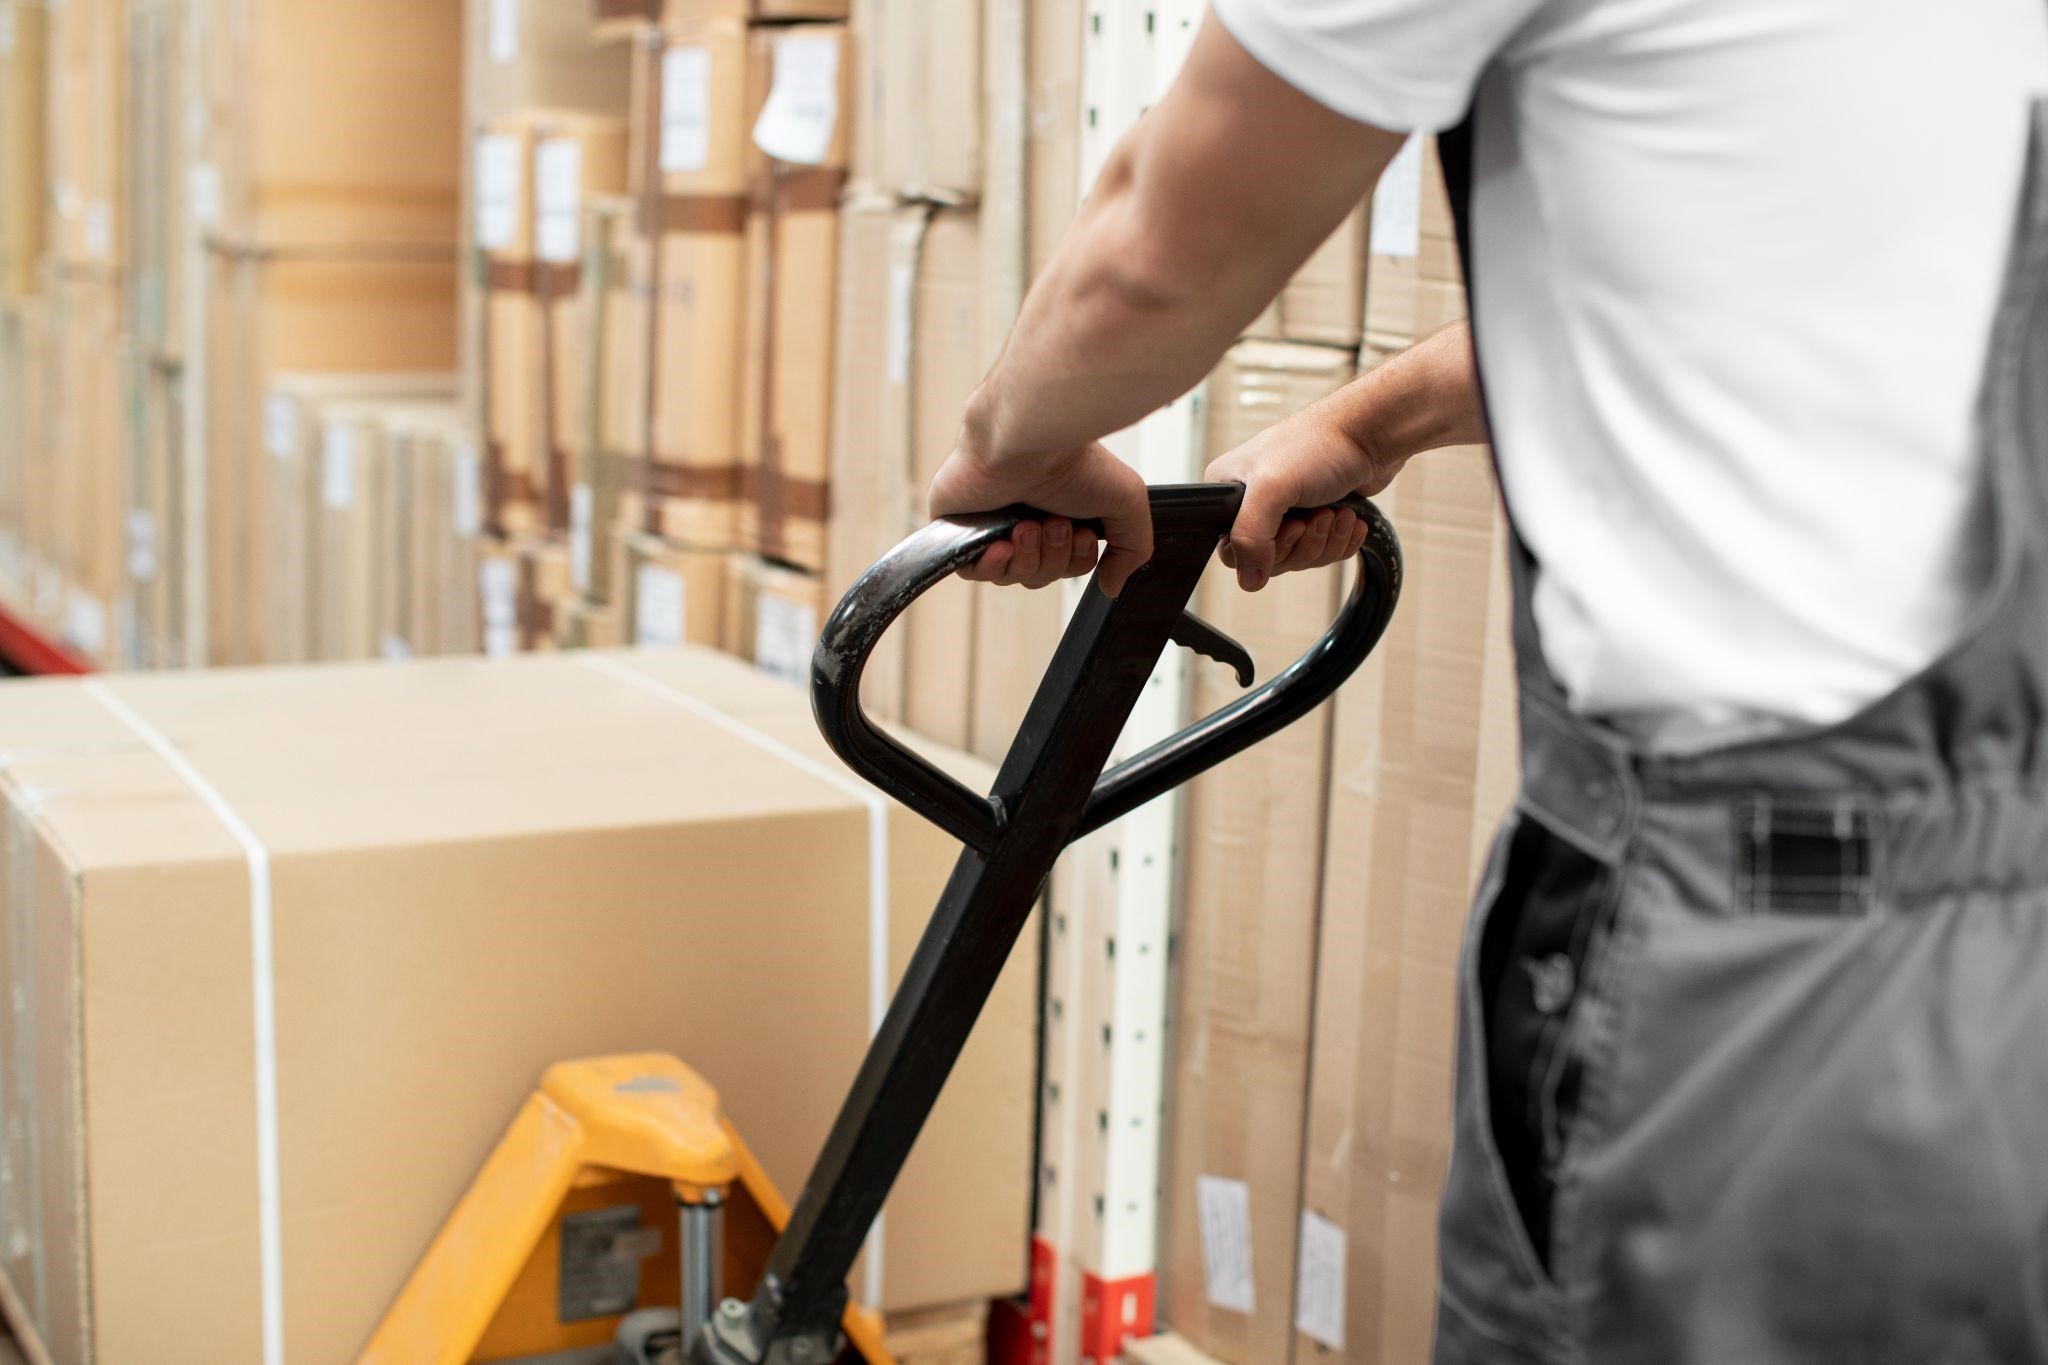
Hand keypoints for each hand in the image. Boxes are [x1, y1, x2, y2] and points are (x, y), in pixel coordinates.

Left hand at [927, 441, 1153, 595]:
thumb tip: (1112, 585)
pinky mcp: (960, 526)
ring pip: (1011, 574)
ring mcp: (992, 522)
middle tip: (1055, 524)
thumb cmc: (1074, 460)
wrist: (1028, 442)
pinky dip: (992, 566)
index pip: (1067, 564)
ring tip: (1027, 526)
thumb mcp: (1128, 503)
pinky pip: (973, 572)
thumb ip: (1131, 548)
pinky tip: (1001, 545)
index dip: (1076, 561)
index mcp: (1061, 511)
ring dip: (1026, 558)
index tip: (1081, 533)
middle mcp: (1027, 516)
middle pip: (1041, 574)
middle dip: (1053, 558)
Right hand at [1203, 404, 1402, 591]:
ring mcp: (1286, 511)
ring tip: (1337, 513)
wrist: (1369, 433)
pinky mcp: (1316, 517)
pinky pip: (1322, 552)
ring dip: (1326, 541)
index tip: (1292, 527)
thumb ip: (1250, 536)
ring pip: (1299, 558)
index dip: (1266, 550)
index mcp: (1228, 490)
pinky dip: (1340, 540)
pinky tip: (1349, 518)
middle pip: (1269, 559)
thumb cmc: (1318, 445)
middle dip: (1304, 544)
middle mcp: (1253, 502)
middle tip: (1319, 516)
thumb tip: (1248, 581)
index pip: (1233, 550)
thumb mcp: (1272, 488)